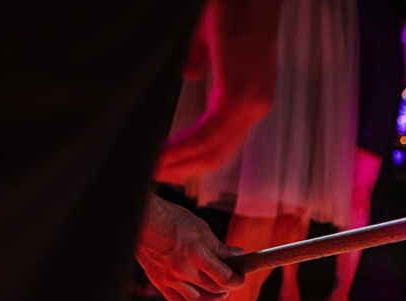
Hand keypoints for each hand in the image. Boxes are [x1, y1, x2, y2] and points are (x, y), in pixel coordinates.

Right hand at [135, 195, 244, 300]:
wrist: (142, 219)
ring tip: (217, 291)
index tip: (240, 278)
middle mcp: (184, 270)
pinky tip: (197, 292)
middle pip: (214, 290)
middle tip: (231, 282)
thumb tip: (238, 255)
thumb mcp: (201, 228)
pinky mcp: (159, 282)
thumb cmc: (172, 220)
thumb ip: (220, 246)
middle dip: (228, 288)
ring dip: (213, 298)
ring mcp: (170, 278)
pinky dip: (191, 300)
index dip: (237, 281)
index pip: (225, 278)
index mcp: (197, 254)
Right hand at [157, 0, 282, 182]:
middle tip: (149, 178)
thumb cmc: (226, 1)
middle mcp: (256, 104)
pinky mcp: (240, 97)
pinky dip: (182, 150)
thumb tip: (190, 76)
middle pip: (216, 155)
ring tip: (149, 172)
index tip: (162, 168)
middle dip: (181, 170)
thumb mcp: (206, 35)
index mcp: (249, 94)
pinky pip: (209, 137)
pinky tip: (159, 157)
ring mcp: (252, 103)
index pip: (220, 141)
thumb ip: (199, 58)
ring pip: (213, 151)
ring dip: (178, 165)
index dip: (190, 159)